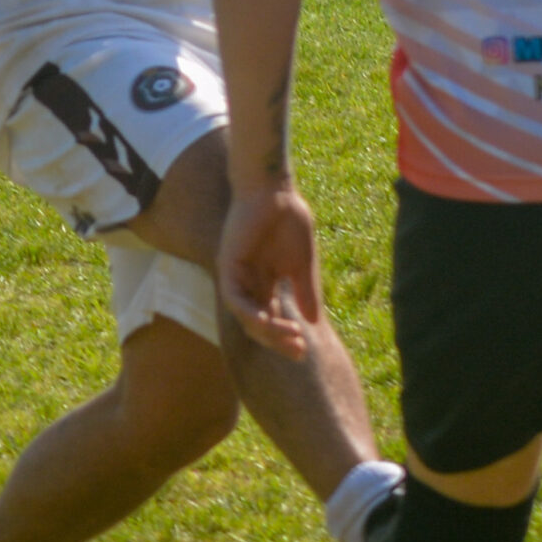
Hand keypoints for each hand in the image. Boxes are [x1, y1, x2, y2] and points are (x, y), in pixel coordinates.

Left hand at [217, 178, 323, 356]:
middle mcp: (248, 284)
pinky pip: (235, 299)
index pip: (272, 320)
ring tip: (292, 336)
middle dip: (278, 341)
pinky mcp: (228, 266)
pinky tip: (269, 322)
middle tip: (300, 351)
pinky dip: (250, 314)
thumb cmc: (289, 219)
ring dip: (268, 331)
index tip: (305, 350)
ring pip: (246, 318)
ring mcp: (237, 276)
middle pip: (258, 325)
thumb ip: (305, 291)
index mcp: (265, 283)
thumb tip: (314, 321)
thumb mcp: (302, 263)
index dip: (285, 338)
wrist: (275, 189)